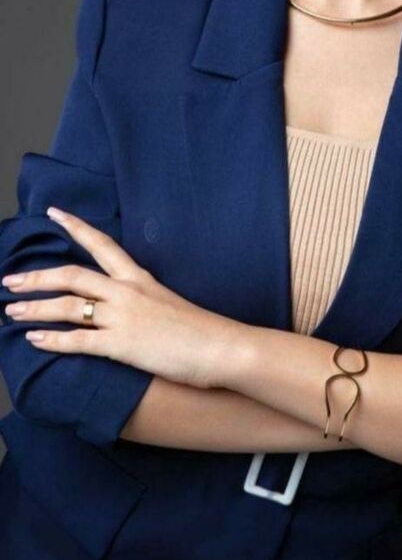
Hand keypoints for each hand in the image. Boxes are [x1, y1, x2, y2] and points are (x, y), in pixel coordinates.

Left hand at [1, 207, 233, 389]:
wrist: (222, 347)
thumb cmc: (202, 330)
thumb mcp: (169, 304)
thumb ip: (145, 302)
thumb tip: (128, 308)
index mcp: (140, 278)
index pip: (103, 244)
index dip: (76, 227)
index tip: (54, 213)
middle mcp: (128, 291)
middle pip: (73, 275)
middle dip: (37, 277)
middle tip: (10, 280)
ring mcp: (124, 317)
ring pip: (69, 305)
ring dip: (36, 308)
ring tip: (12, 311)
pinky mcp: (122, 344)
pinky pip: (78, 340)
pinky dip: (52, 340)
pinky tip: (34, 340)